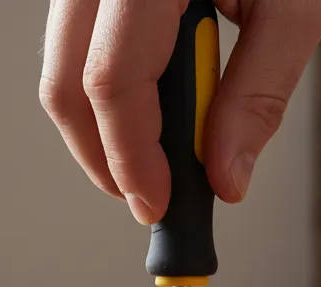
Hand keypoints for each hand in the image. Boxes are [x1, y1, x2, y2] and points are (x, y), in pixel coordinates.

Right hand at [40, 0, 320, 223]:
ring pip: (60, 70)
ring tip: (155, 156)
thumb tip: (225, 178)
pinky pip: (75, 48)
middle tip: (147, 196)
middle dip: (104, 158)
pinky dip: (106, 94)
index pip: (113, 79)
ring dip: (102, 131)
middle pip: (65, 85)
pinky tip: (148, 108)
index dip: (130, 158)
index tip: (157, 204)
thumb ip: (259, 92)